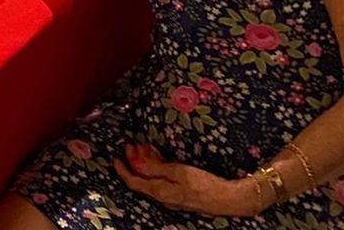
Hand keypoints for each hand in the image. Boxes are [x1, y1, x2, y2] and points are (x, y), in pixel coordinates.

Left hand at [115, 145, 262, 217]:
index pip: (133, 182)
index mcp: (160, 192)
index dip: (123, 170)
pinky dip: (158, 168)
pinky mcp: (181, 193)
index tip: (115, 158)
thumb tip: (136, 165)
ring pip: (153, 179)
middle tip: (133, 145)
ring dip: (147, 163)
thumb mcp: (178, 172)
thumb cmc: (203, 184)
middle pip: (143, 179)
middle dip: (135, 162)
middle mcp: (163, 197)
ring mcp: (172, 196)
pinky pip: (163, 180)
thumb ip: (156, 168)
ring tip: (145, 147)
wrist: (228, 198)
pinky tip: (160, 157)